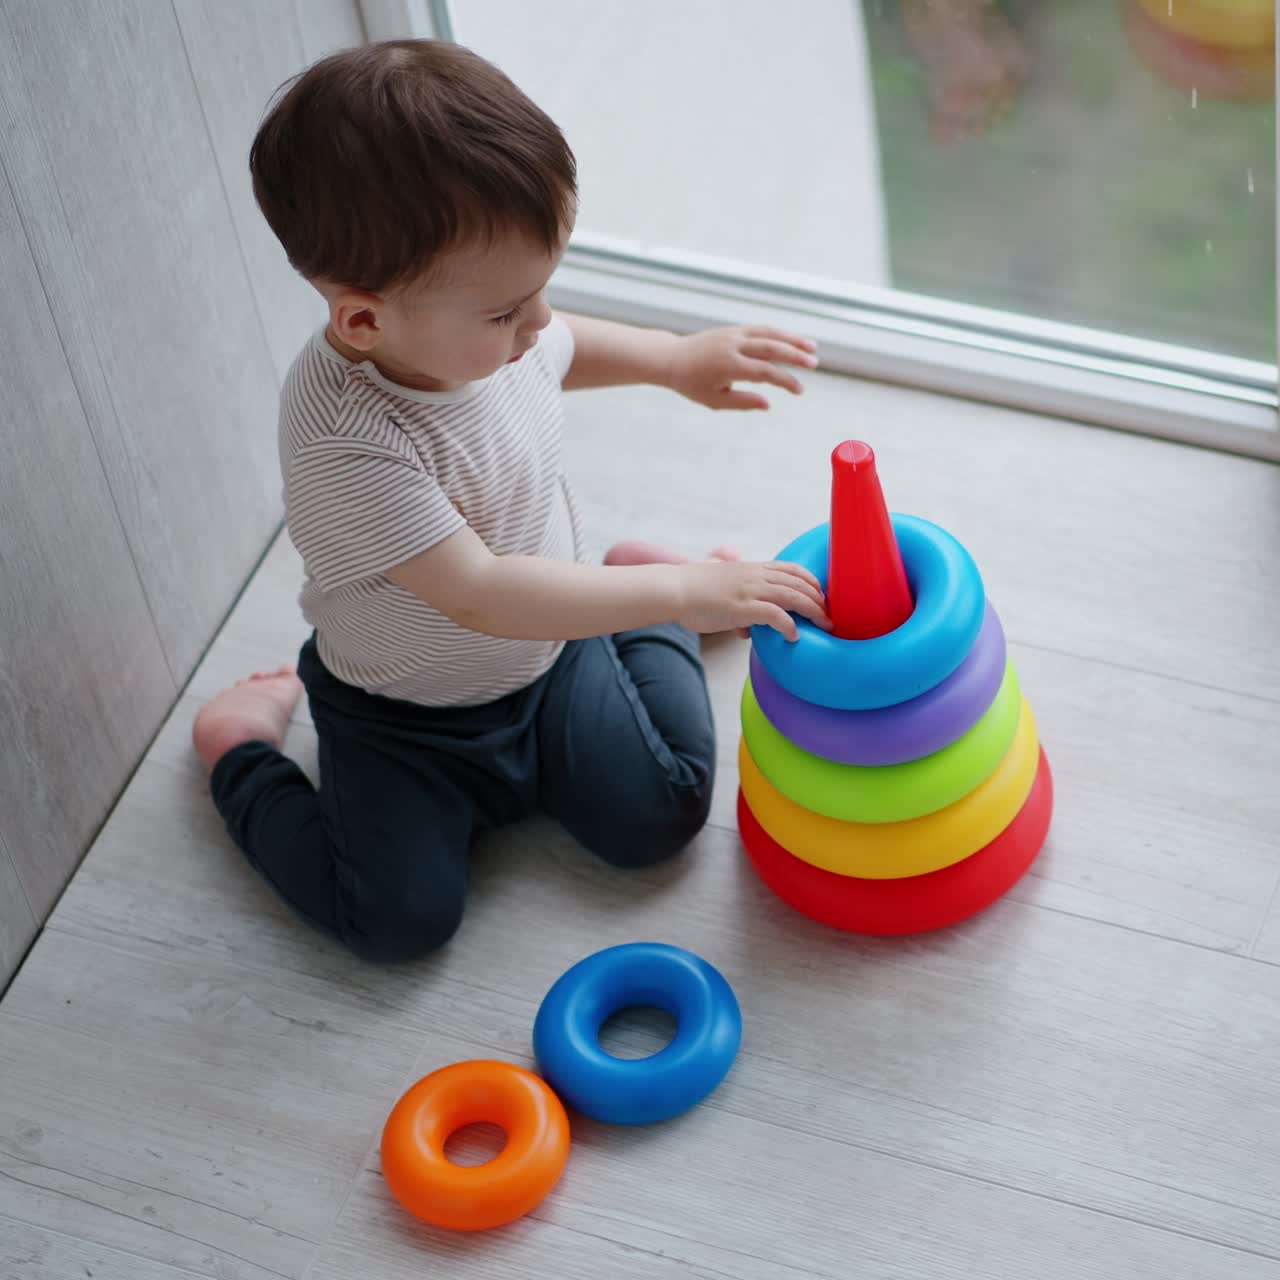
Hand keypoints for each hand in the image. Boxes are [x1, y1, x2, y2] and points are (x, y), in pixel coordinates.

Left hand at [666, 325, 817, 409]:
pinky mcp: (734, 329)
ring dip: (792, 338)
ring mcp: (734, 334)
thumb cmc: (692, 384)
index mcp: (728, 365)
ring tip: (812, 347)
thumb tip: (768, 404)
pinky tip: (792, 341)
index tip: (799, 390)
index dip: (785, 380)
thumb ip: (742, 402)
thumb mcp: (715, 400)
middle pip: (771, 347)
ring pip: (768, 332)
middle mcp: (733, 345)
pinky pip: (760, 329)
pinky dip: (779, 333)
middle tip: (814, 364)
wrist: (672, 358)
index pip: (765, 371)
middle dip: (795, 355)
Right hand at [674, 559, 831, 640]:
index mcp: (753, 569)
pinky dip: (789, 625)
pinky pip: (775, 614)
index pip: (792, 569)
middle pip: (799, 583)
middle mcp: (756, 576)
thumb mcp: (724, 591)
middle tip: (830, 616)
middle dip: (819, 600)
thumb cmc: (696, 593)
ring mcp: (750, 590)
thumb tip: (748, 630)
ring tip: (824, 626)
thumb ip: (741, 608)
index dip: (812, 582)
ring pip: (793, 596)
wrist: (676, 589)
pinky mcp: (742, 607)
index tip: (822, 596)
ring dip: (813, 611)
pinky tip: (794, 636)